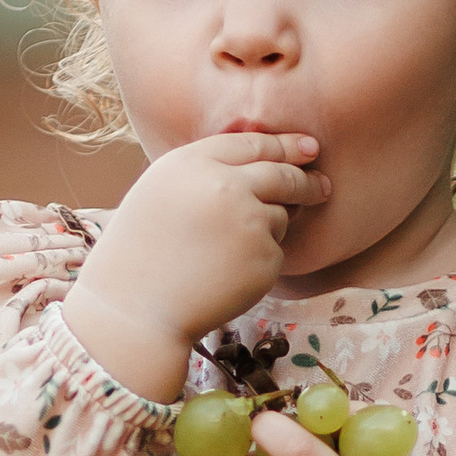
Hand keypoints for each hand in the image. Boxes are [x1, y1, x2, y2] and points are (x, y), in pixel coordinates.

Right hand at [65, 132, 327, 403]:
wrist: (134, 311)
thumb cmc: (140, 257)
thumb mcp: (159, 194)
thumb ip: (204, 174)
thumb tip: (261, 164)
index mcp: (191, 163)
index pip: (251, 144)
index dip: (283, 144)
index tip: (307, 147)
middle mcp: (223, 184)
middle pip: (281, 173)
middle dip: (306, 179)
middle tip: (321, 186)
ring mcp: (248, 219)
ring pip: (279, 215)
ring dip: (264, 230)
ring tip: (220, 255)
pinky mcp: (264, 256)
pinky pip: (275, 252)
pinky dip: (259, 263)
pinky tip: (225, 277)